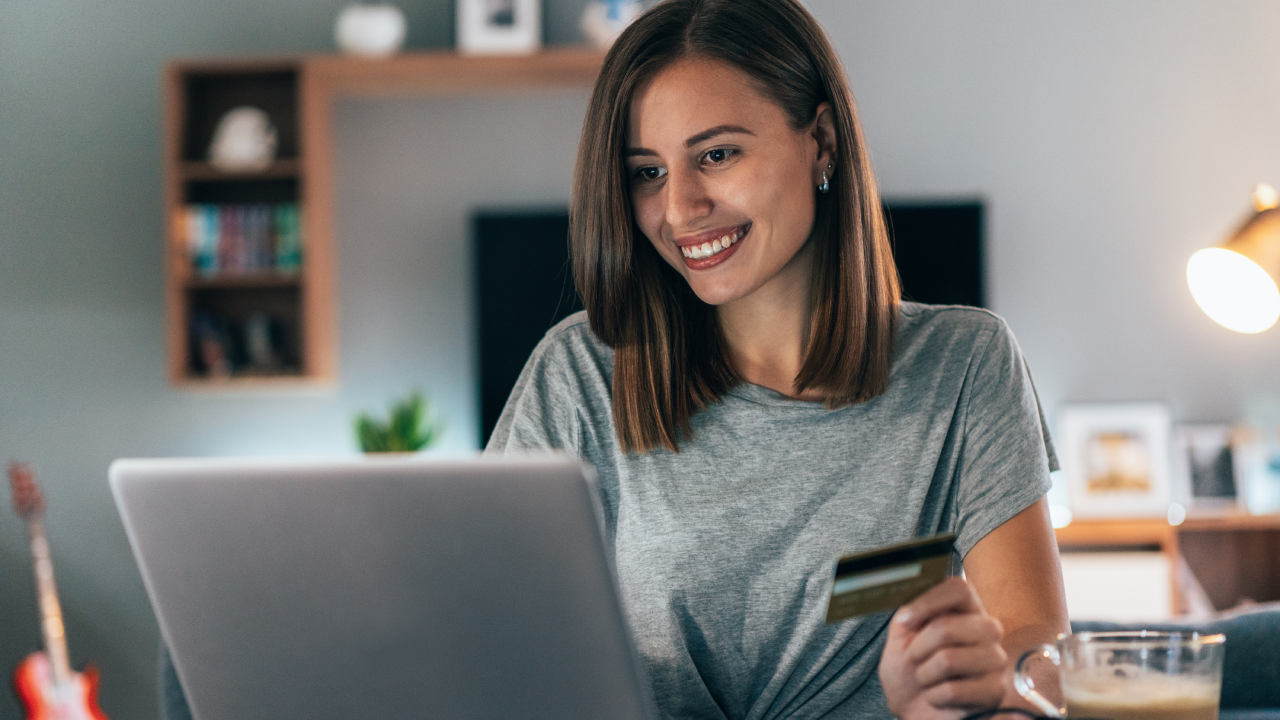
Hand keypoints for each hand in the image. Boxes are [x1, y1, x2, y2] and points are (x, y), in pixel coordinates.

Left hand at [878, 577, 1007, 719]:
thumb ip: (906, 615)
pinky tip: (938, 695)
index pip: (959, 589)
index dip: (929, 601)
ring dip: (925, 674)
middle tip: (915, 658)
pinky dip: (934, 696)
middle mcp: (987, 630)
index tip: (906, 619)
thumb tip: (909, 612)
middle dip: (918, 647)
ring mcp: (995, 660)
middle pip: (947, 626)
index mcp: (966, 609)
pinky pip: (953, 690)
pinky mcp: (994, 691)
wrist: (913, 707)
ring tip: (927, 678)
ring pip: (948, 660)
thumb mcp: (900, 636)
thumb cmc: (910, 668)